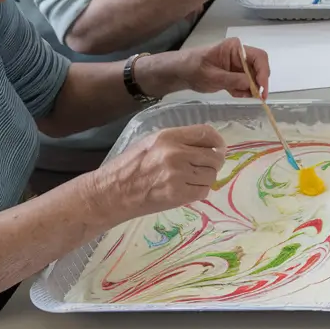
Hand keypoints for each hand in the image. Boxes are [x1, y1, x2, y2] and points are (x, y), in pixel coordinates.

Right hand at [93, 125, 226, 220]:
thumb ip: (178, 140)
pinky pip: (204, 191)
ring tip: (190, 179)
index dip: (217, 142)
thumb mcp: (151, 142)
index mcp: (168, 136)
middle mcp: (176, 153)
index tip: (218, 148)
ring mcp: (179, 175)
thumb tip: (206, 144)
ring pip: (211, 175)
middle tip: (204, 167)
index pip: (207, 133)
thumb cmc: (129, 166)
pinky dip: (199, 191)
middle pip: (214, 157)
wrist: (112, 193)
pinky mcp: (179, 195)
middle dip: (213, 163)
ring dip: (205, 178)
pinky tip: (186, 189)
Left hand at [177, 38, 272, 98]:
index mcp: (235, 48)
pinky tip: (233, 94)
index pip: (259, 57)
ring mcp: (238, 65)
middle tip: (258, 97)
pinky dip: (243, 91)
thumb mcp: (212, 76)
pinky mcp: (235, 75)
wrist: (179, 73)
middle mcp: (240, 55)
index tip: (262, 89)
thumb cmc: (192, 68)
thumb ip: (233, 80)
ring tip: (237, 94)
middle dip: (259, 83)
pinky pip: (246, 84)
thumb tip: (253, 85)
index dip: (263, 72)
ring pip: (254, 78)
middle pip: (259, 68)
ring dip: (250, 89)